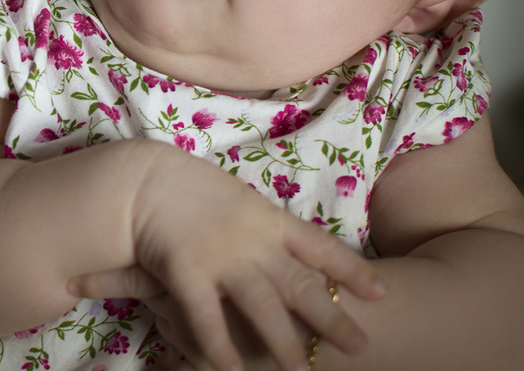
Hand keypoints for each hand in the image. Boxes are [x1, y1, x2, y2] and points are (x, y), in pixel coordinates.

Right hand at [74, 143, 383, 370]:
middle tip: (359, 345)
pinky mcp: (187, 272)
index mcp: (268, 218)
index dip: (351, 270)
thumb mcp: (236, 197)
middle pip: (300, 284)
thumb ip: (262, 225)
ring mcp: (222, 257)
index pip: (320, 246)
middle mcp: (253, 240)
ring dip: (283, 342)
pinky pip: (207, 317)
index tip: (380, 293)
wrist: (142, 177)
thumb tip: (289, 247)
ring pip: (262, 305)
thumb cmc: (188, 185)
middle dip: (331, 318)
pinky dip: (219, 346)